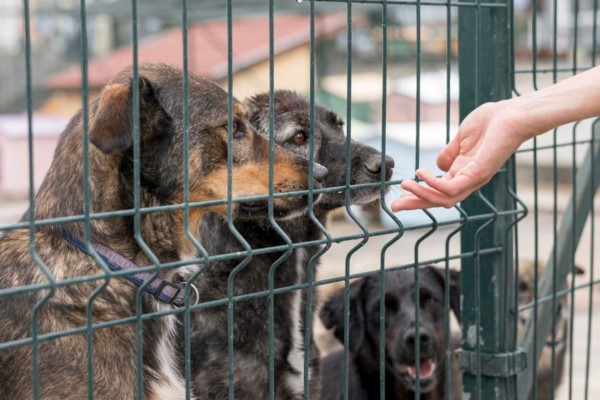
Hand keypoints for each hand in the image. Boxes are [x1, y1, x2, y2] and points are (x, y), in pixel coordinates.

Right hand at [391, 100, 528, 210]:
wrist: (512, 114)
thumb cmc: (491, 122)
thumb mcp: (461, 138)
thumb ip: (449, 152)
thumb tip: (437, 165)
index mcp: (463, 172)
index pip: (437, 190)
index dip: (418, 194)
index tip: (400, 195)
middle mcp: (468, 180)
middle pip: (438, 200)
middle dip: (415, 204)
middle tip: (394, 206)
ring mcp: (473, 179)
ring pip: (443, 199)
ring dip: (421, 195)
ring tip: (404, 185)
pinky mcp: (478, 174)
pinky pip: (451, 188)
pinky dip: (433, 184)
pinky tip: (421, 173)